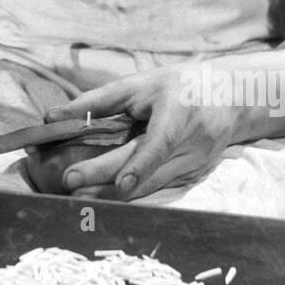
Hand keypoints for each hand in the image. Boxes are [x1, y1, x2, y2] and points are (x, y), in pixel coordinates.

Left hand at [46, 66, 237, 200]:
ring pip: (152, 187)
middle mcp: (191, 144)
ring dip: (114, 196)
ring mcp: (194, 165)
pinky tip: (103, 199)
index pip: (161, 143)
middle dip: (108, 182)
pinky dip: (130, 195)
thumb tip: (53, 117)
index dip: (142, 164)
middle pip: (148, 171)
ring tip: (80, 198)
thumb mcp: (140, 84)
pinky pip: (157, 189)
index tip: (121, 181)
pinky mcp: (191, 177)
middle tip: (71, 184)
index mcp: (180, 113)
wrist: (232, 98)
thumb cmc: (178, 86)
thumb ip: (97, 101)